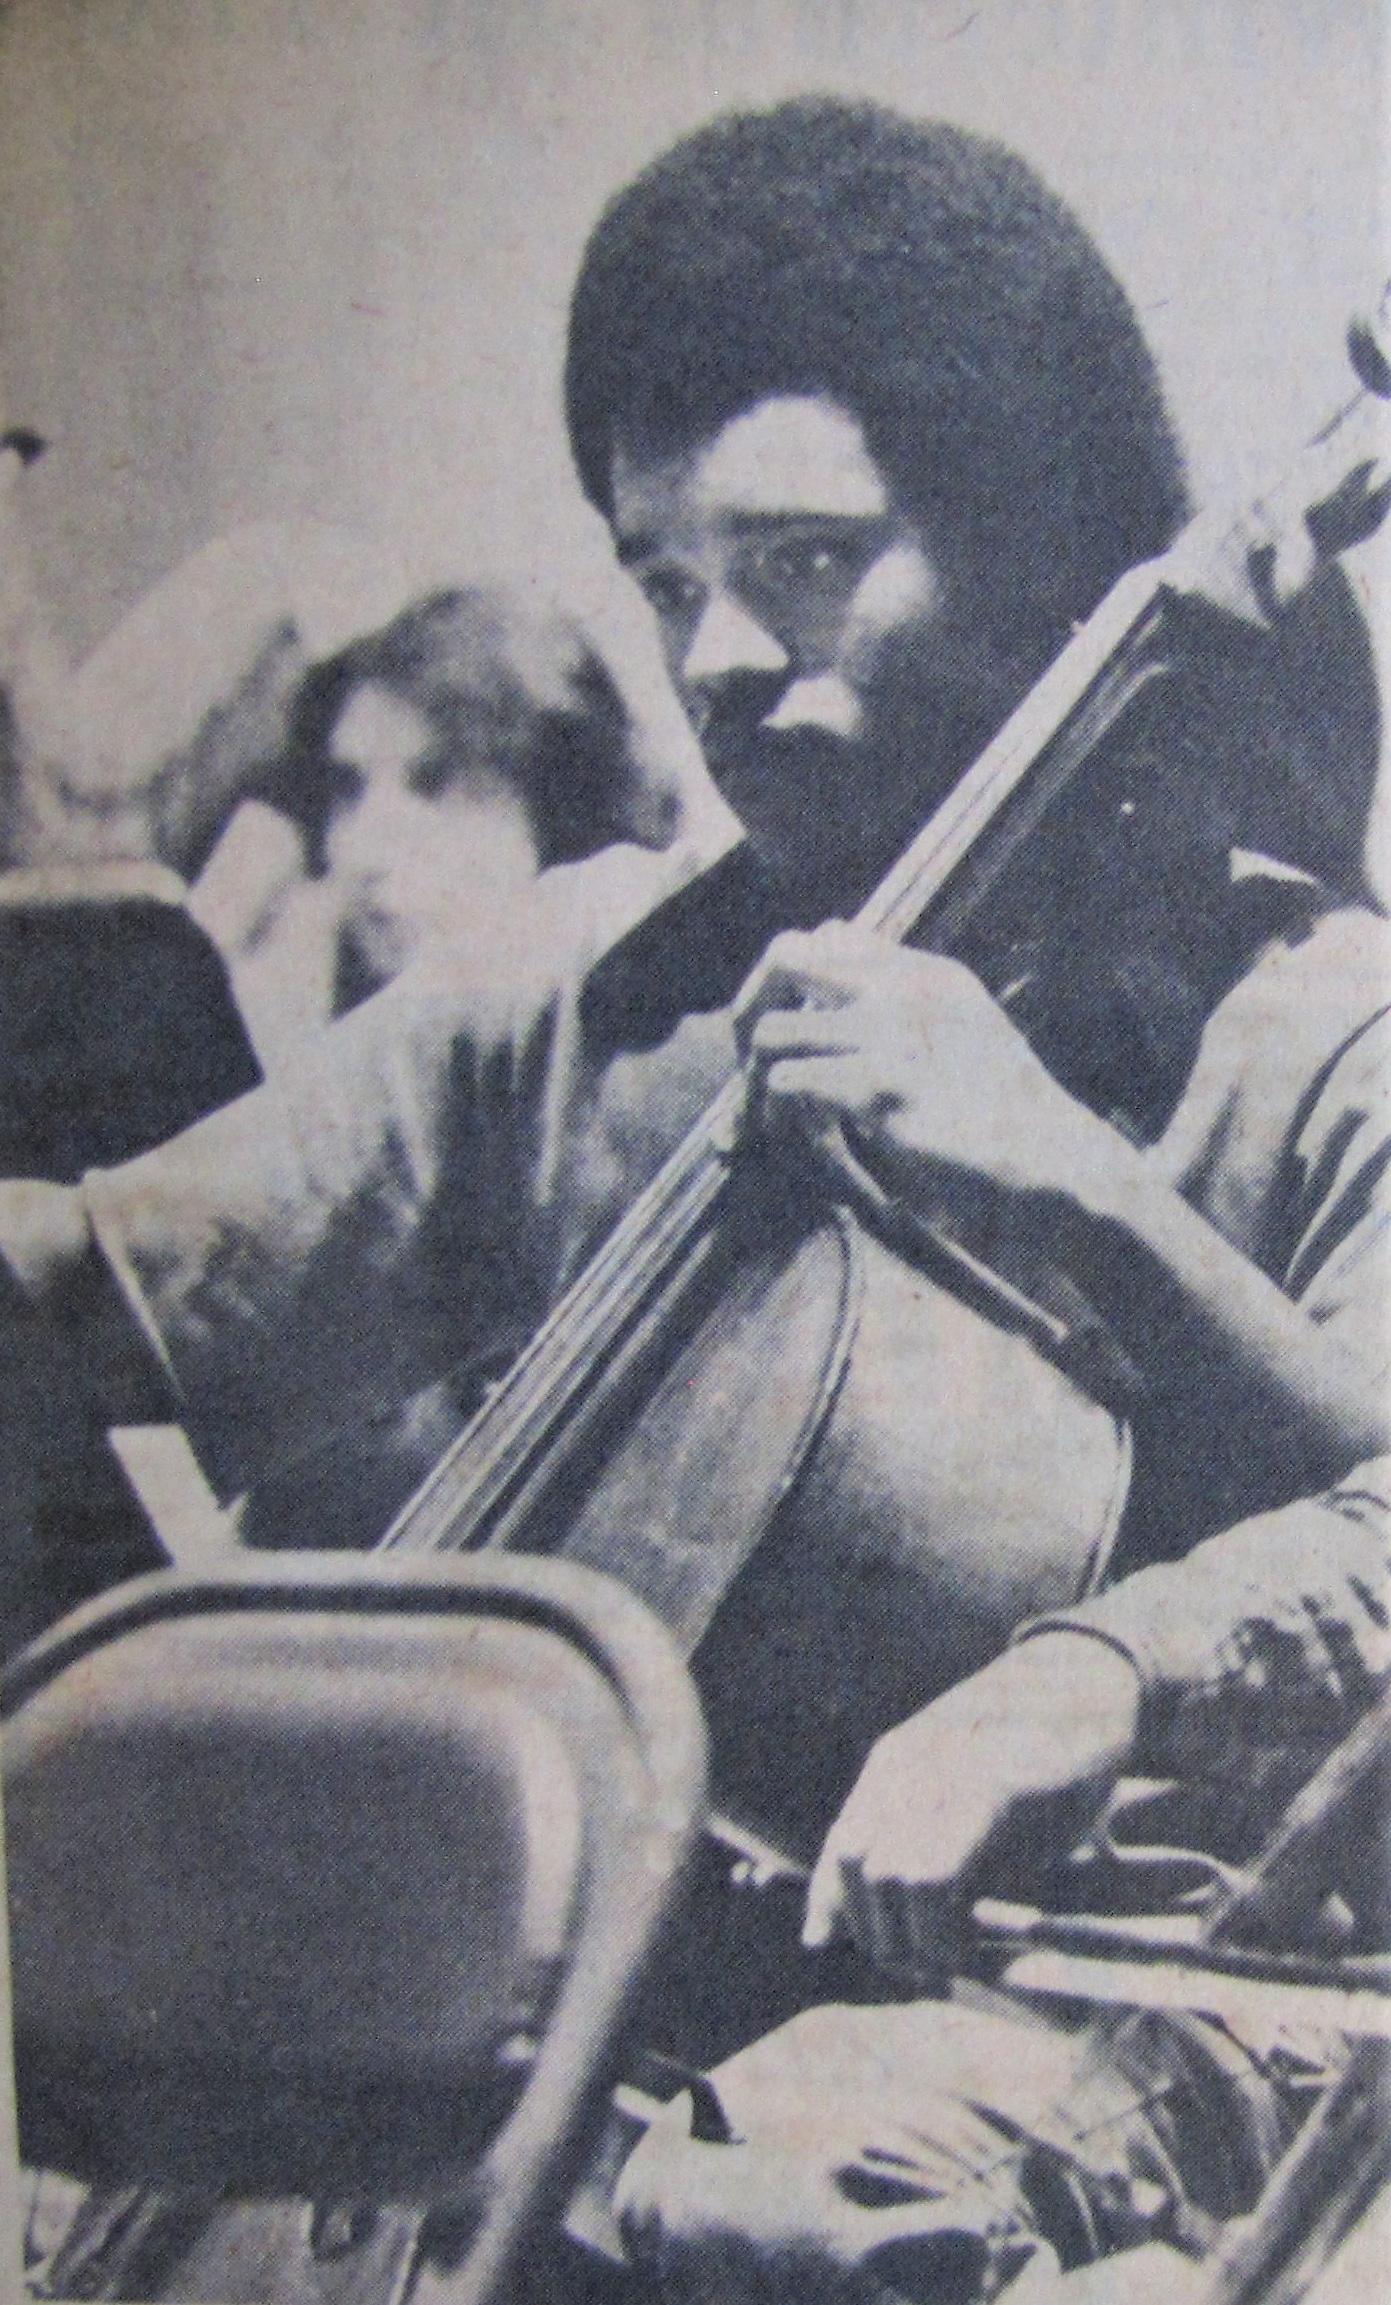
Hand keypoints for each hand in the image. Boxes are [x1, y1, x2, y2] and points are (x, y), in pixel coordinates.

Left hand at [733, 921, 1123, 1213]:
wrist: (1053, 1158)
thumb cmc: (1005, 1108)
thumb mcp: (964, 1029)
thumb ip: (909, 1003)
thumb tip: (841, 982)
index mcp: (923, 972)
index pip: (825, 937)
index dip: (790, 985)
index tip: (787, 1034)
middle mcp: (903, 988)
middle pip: (782, 959)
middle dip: (750, 1011)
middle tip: (751, 1064)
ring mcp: (891, 1036)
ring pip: (772, 1032)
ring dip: (757, 1077)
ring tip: (770, 1114)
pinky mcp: (882, 1090)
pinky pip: (790, 1084)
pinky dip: (776, 1114)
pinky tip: (794, 1136)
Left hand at [802, 1635, 1141, 1977]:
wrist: (1087, 1680)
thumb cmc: (1036, 1745)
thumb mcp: (968, 1780)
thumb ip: (927, 1829)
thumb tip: (890, 1903)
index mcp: (896, 1762)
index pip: (841, 1844)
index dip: (828, 1900)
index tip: (825, 1940)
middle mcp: (910, 1766)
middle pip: (856, 1865)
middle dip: (874, 1928)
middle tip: (914, 1964)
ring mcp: (949, 1775)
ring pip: (888, 1876)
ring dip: (907, 1935)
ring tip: (941, 1959)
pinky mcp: (993, 1793)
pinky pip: (935, 1876)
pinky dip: (940, 1927)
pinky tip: (967, 1943)